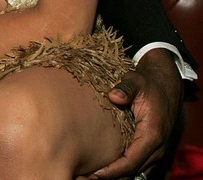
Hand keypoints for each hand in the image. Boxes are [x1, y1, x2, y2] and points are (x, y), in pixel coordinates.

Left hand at [88, 48, 182, 178]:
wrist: (165, 85)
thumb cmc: (147, 83)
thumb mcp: (136, 81)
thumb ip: (125, 88)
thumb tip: (113, 96)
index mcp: (152, 134)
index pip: (131, 161)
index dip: (112, 171)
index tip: (94, 174)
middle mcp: (157, 147)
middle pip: (133, 171)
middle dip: (110, 177)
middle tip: (85, 177)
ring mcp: (156, 149)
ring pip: (137, 171)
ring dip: (116, 176)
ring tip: (91, 176)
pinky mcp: (152, 148)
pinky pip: (139, 165)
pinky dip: (123, 170)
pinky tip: (105, 169)